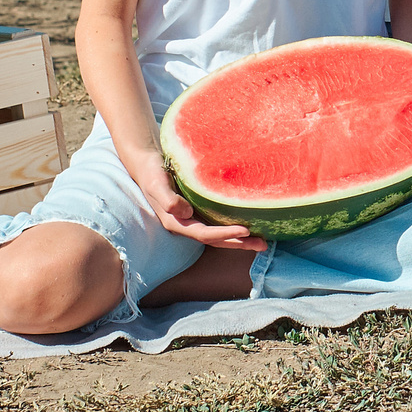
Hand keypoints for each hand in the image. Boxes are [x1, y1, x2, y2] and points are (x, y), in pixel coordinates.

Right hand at [129, 152, 264, 250]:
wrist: (148, 166)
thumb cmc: (152, 173)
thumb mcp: (157, 184)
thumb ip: (168, 199)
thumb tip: (186, 214)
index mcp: (176, 223)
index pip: (204, 234)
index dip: (224, 234)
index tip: (244, 230)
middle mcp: (187, 225)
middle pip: (216, 241)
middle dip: (239, 243)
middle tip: (263, 244)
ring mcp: (193, 220)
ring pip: (219, 235)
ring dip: (240, 240)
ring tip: (263, 240)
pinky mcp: (199, 212)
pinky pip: (219, 223)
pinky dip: (233, 228)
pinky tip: (249, 225)